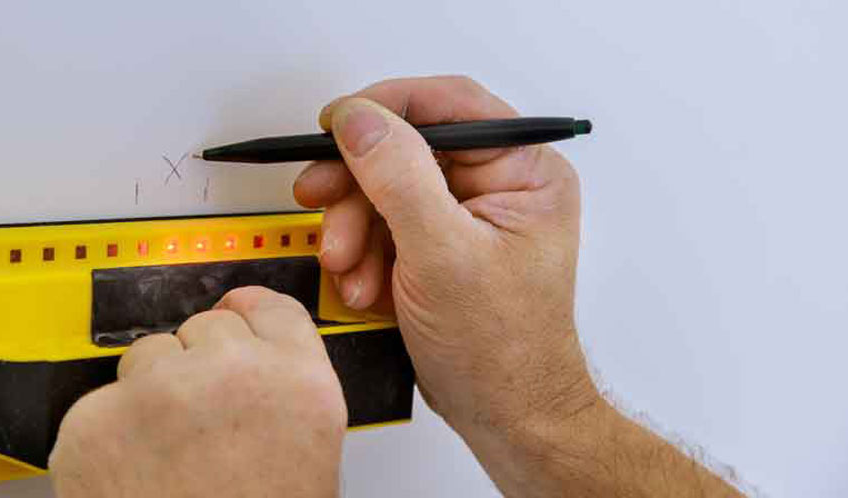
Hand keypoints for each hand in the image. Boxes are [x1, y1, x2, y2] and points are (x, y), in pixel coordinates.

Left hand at [49, 287, 346, 497]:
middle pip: (205, 327)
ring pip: (147, 356)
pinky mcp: (93, 420)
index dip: (246, 314)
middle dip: (198, 367)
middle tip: (203, 426)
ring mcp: (158, 392)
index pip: (268, 307)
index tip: (232, 314)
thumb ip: (287, 385)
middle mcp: (231, 373)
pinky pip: (99, 402)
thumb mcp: (310, 451)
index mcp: (298, 382)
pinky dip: (107, 434)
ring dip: (151, 395)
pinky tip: (134, 474)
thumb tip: (252, 345)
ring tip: (168, 458)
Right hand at [294, 76, 740, 495]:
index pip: (449, 105)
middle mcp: (499, 186)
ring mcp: (466, 217)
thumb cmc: (503, 350)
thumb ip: (399, 178)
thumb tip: (360, 120)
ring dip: (354, 229)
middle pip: (407, 149)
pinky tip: (363, 285)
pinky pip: (385, 226)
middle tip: (321, 201)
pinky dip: (363, 253)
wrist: (503, 415)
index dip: (384, 108)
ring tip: (349, 268)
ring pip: (386, 190)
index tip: (335, 123)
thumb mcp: (443, 255)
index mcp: (525, 171)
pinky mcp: (438, 246)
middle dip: (358, 188)